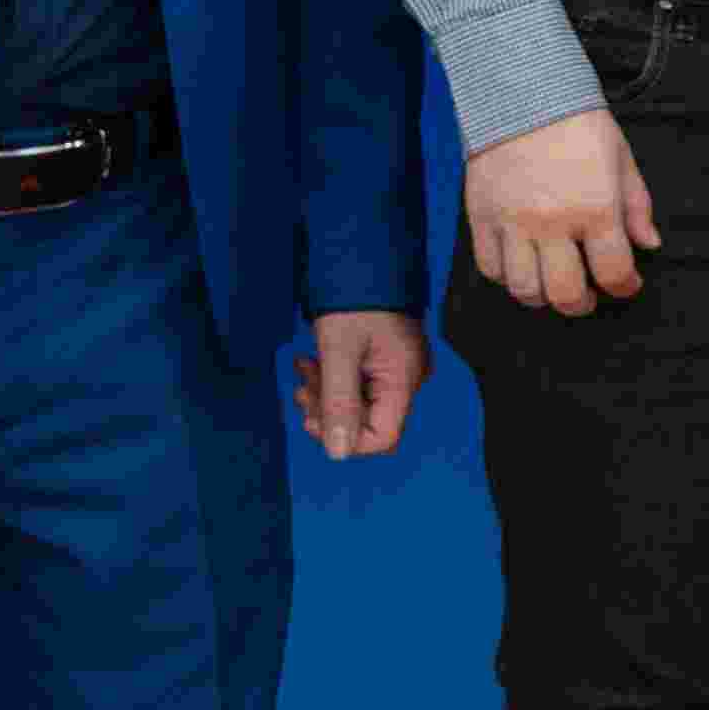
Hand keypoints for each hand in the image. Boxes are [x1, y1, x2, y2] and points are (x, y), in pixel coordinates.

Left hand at [302, 310, 428, 461]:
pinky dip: (332, 380)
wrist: (363, 256)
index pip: (382, 437)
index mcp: (403, 379)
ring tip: (303, 367)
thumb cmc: (355, 298)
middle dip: (329, 412)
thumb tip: (338, 453)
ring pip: (358, 404)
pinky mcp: (384, 359)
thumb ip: (339, 403)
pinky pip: (358, 385)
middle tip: (302, 387)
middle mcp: (407, 379)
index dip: (346, 438)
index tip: (313, 418)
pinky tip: (314, 361)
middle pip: (368, 422)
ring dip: (325, 394)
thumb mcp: (339, 351)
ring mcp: (396, 369)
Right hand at [465, 105, 658, 316]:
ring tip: (552, 285)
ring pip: (524, 289)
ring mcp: (513, 223)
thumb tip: (649, 244)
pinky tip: (522, 266)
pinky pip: (490, 267)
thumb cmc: (576, 122)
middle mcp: (553, 222)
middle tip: (588, 296)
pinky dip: (507, 277)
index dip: (626, 287)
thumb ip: (636, 207)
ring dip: (543, 297)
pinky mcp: (481, 216)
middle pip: (566, 293)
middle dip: (582, 304)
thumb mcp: (621, 159)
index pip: (614, 272)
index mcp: (596, 208)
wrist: (522, 91)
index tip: (627, 284)